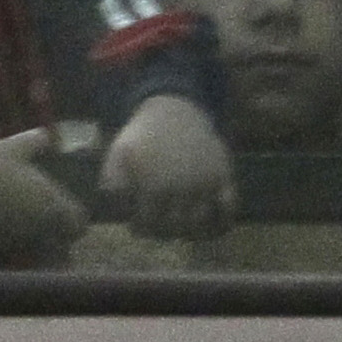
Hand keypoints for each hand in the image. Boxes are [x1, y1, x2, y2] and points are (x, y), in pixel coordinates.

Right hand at [0, 126, 89, 265]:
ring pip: (42, 255)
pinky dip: (16, 255)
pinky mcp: (4, 258)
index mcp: (53, 204)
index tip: (62, 214)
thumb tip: (47, 135)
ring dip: (38, 248)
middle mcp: (44, 230)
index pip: (79, 223)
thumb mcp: (11, 149)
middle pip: (63, 244)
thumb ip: (34, 143)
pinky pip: (18, 261)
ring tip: (24, 236)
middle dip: (57, 239)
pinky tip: (3, 242)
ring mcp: (24, 246)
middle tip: (43, 227)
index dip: (72, 220)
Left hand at [100, 93, 235, 239]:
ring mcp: (205, 182)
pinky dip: (223, 223)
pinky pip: (229, 208)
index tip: (139, 226)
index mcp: (154, 185)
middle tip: (159, 227)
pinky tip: (212, 226)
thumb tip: (118, 210)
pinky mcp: (223, 175)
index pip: (148, 224)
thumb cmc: (143, 136)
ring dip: (190, 232)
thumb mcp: (118, 154)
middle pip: (175, 228)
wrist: (175, 109)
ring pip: (201, 224)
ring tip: (180, 229)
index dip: (141, 229)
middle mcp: (182, 187)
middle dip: (164, 231)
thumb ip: (112, 183)